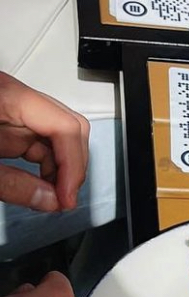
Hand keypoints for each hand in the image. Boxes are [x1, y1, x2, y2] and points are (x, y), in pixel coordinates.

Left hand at [0, 72, 89, 211]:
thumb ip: (12, 184)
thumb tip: (50, 200)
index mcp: (7, 95)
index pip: (64, 126)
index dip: (73, 166)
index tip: (67, 197)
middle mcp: (15, 98)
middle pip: (68, 128)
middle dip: (72, 166)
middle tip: (64, 198)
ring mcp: (13, 109)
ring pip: (58, 137)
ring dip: (61, 170)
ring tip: (53, 196)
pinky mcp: (7, 122)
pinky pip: (39, 143)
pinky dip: (46, 167)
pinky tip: (43, 185)